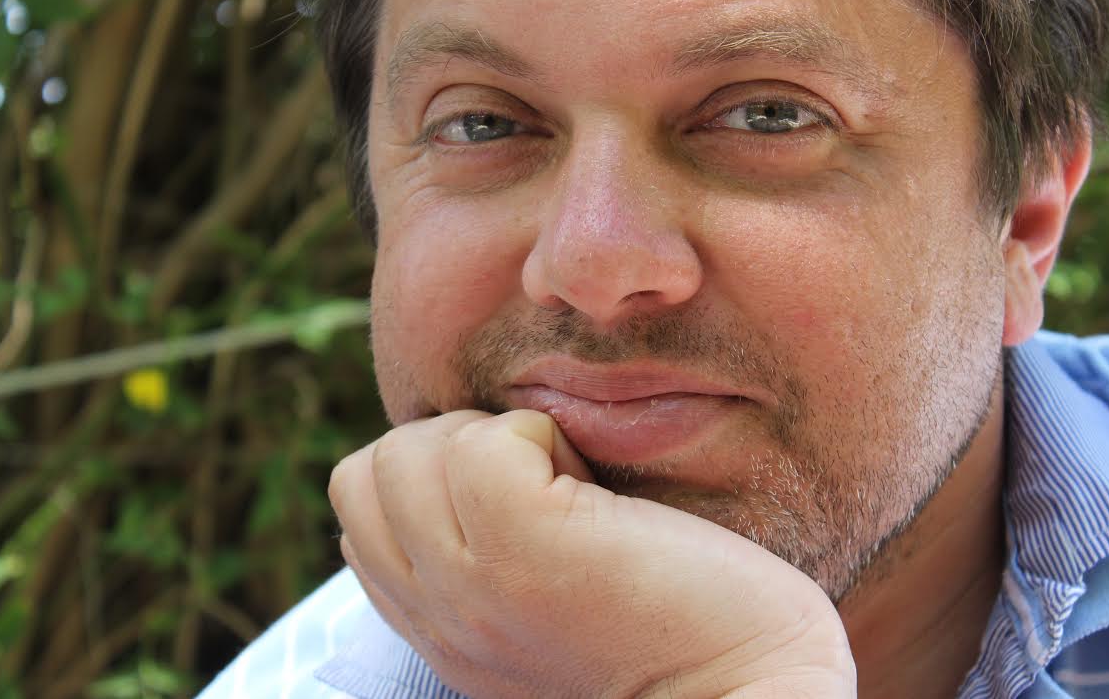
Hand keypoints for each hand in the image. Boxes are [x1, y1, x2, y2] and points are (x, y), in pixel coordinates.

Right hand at [329, 410, 855, 697]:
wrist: (750, 688)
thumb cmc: (673, 624)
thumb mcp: (536, 598)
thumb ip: (473, 548)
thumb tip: (462, 450)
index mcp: (435, 625)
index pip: (359, 503)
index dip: (430, 471)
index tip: (517, 493)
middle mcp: (436, 613)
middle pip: (369, 468)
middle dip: (450, 444)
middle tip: (545, 486)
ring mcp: (471, 584)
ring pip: (410, 447)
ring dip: (496, 438)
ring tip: (571, 490)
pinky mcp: (526, 550)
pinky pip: (485, 442)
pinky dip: (545, 434)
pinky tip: (596, 491)